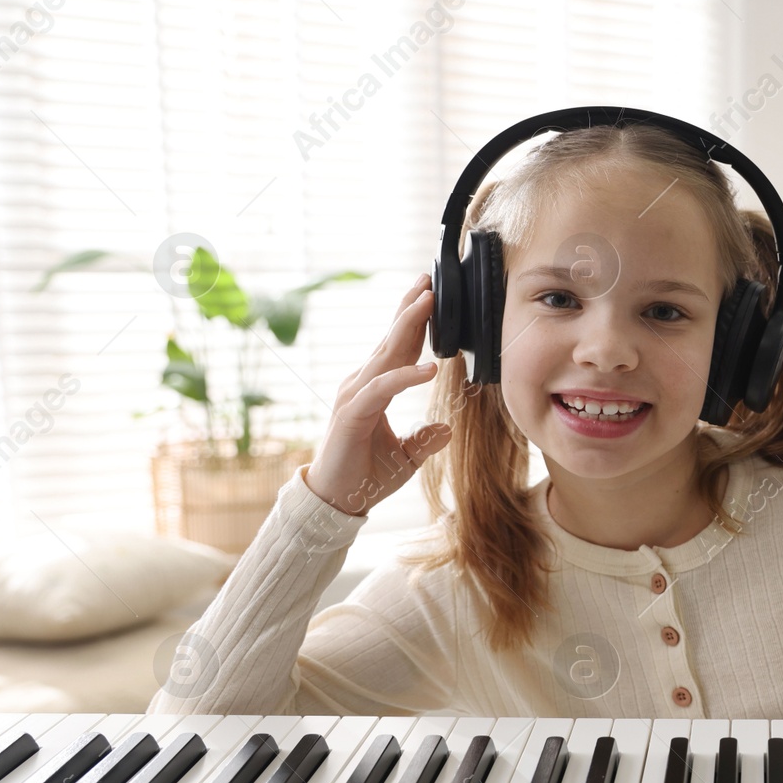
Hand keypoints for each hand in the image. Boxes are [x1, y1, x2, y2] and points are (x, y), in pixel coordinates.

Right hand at [305, 273, 450, 516]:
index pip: (397, 349)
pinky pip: (383, 390)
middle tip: (429, 280)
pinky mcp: (353, 415)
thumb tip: (447, 428)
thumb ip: (424, 439)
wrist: (335, 501)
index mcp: (374, 389)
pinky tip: (429, 370)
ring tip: (429, 303)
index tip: (431, 296)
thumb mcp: (406, 457)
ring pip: (385, 355)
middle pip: (391, 340)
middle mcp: (362, 385)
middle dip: (411, 310)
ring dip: (408, 328)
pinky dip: (405, 377)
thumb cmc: (364, 476)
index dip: (414, 323)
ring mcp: (355, 397)